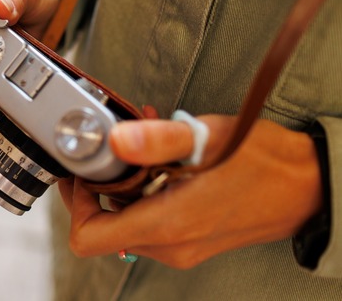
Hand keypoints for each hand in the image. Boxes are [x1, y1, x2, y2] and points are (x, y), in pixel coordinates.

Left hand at [57, 115, 322, 268]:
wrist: (310, 187)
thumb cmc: (266, 162)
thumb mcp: (209, 139)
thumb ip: (157, 140)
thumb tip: (114, 139)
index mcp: (166, 225)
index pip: (88, 237)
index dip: (75, 204)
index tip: (82, 172)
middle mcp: (168, 245)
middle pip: (102, 227)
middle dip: (100, 184)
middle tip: (111, 148)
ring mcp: (180, 246)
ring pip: (126, 222)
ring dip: (125, 184)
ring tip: (143, 145)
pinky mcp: (190, 240)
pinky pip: (150, 220)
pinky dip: (146, 192)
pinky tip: (163, 160)